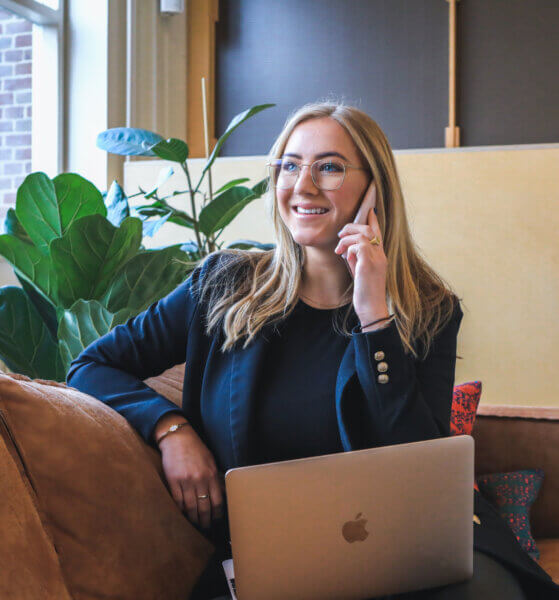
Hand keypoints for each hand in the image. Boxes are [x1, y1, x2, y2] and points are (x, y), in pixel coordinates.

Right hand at [158, 424, 225, 528]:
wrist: (178, 438)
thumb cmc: (196, 449)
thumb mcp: (210, 461)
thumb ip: (215, 477)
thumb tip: (221, 493)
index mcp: (211, 474)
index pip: (217, 501)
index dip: (217, 514)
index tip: (216, 520)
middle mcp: (200, 479)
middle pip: (204, 507)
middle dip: (205, 521)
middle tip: (205, 528)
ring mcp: (186, 481)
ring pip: (191, 507)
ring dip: (193, 519)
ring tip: (194, 525)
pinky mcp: (173, 481)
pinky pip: (177, 501)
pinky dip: (180, 510)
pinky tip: (183, 515)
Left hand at [334, 193, 388, 323]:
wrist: (371, 308)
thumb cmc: (365, 293)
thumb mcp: (360, 272)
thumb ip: (356, 259)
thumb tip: (347, 249)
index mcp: (380, 256)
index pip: (378, 233)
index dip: (373, 220)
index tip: (369, 211)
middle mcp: (381, 255)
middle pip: (369, 229)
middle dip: (352, 227)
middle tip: (340, 234)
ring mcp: (376, 259)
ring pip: (363, 235)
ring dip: (347, 238)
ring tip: (339, 248)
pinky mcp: (369, 264)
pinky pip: (358, 246)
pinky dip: (349, 248)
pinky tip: (345, 256)